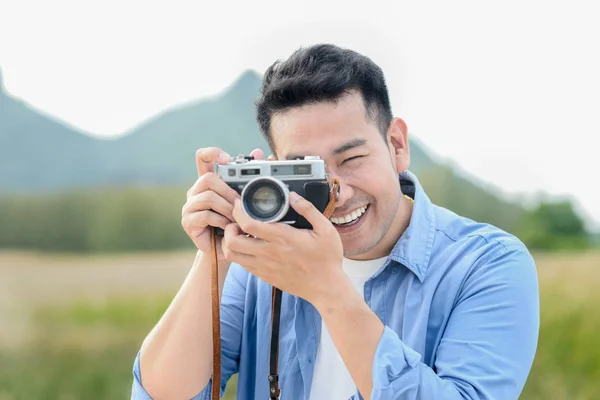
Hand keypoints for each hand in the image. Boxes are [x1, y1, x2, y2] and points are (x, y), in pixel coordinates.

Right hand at [181, 147, 265, 260]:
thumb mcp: (245, 200)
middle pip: (208, 178)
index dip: (212, 153)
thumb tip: (258, 152)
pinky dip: (221, 220)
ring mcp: (189, 206)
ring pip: (208, 197)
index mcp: (208, 182)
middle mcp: (196, 191)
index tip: (227, 158)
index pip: (203, 157)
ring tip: (237, 218)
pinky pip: (205, 215)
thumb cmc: (237, 223)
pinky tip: (229, 227)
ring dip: (227, 208)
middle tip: (240, 203)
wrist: (227, 250)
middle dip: (228, 190)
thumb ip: (250, 177)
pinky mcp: (188, 221)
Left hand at [221, 191, 344, 304]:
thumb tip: (293, 195)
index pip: (248, 224)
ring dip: (230, 242)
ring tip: (240, 234)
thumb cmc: (327, 259)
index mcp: (283, 238)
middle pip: (232, 241)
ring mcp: (264, 266)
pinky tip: (249, 246)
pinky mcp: (264, 275)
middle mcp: (269, 253)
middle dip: (229, 227)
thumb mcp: (326, 230)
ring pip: (232, 255)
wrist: (326, 288)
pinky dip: (239, 253)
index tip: (240, 204)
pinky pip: (241, 264)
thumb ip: (309, 210)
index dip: (238, 212)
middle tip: (237, 221)